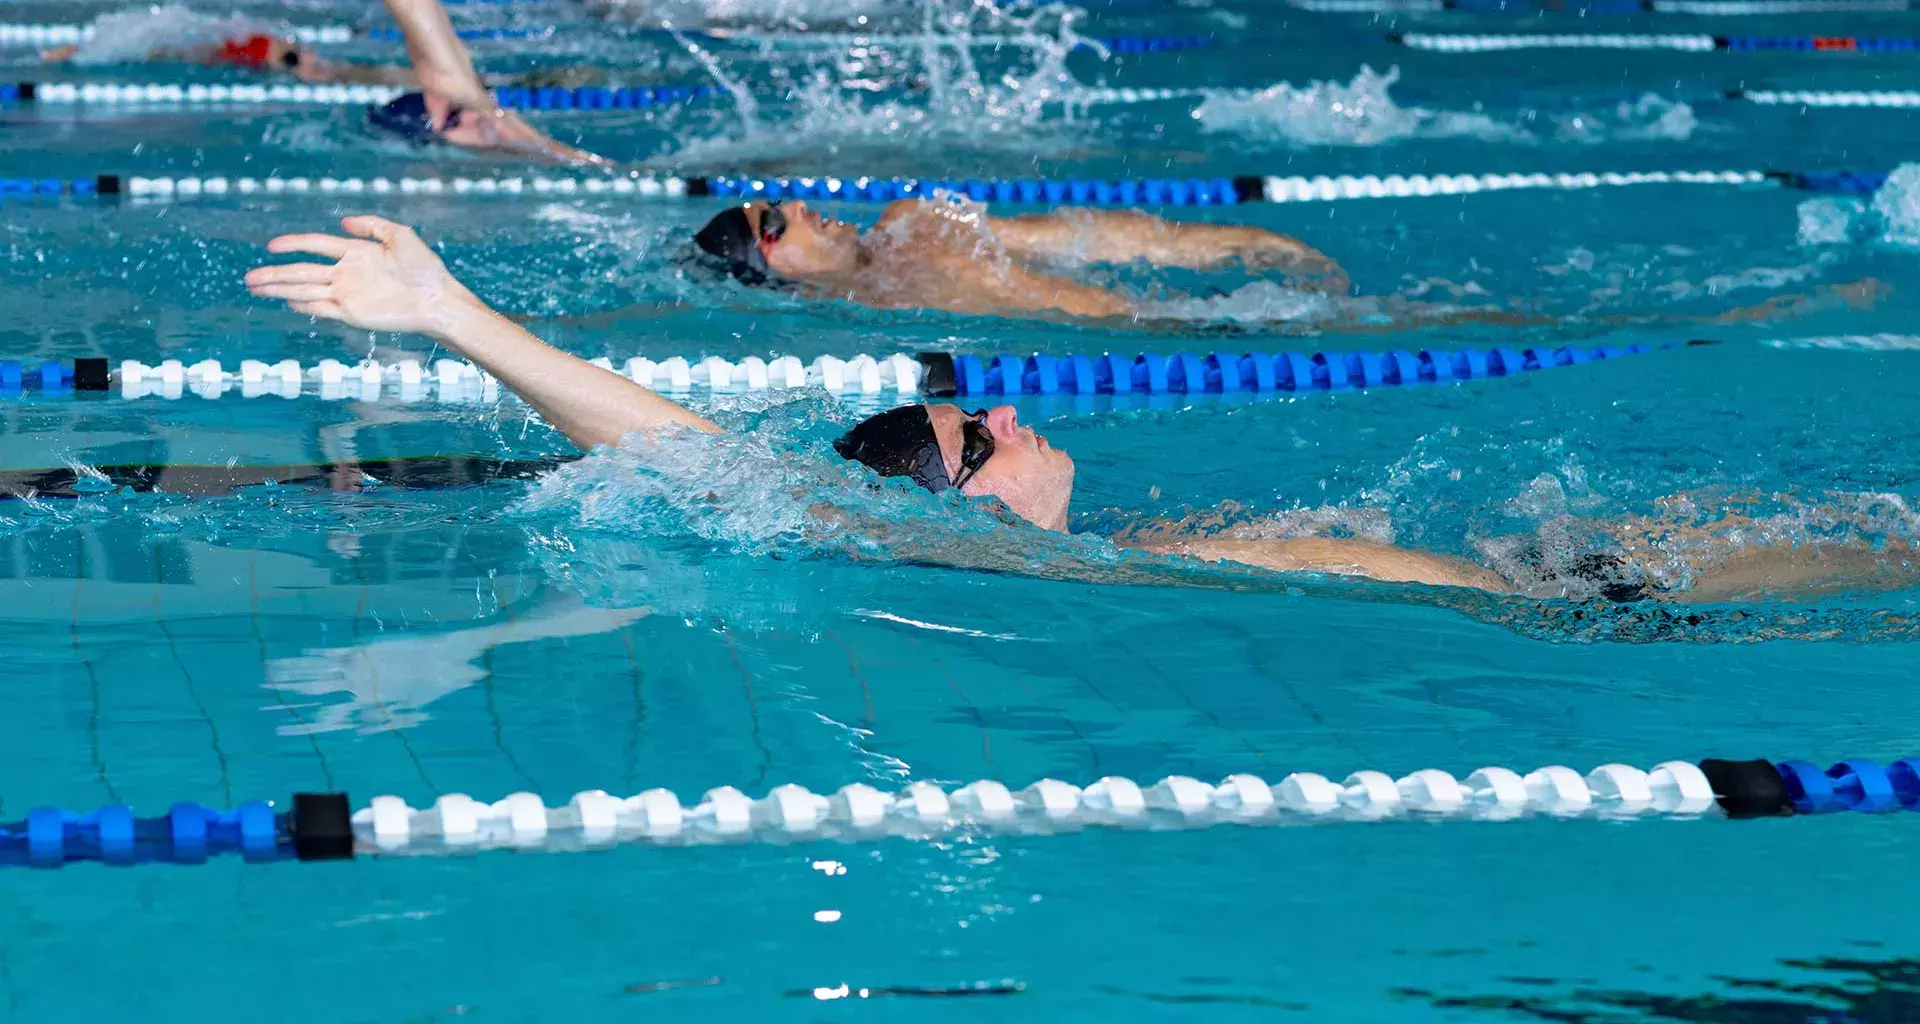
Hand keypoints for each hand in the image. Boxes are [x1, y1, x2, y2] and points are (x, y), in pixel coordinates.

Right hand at [244, 216, 480, 334]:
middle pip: (302, 271)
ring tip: (255, 289)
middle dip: (275, 274)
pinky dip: (304, 305)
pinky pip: (322, 308)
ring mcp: (348, 294)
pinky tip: (286, 302)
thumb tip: (342, 222)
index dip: (293, 244)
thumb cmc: (425, 268)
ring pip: (305, 290)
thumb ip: (371, 225)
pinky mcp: (353, 313)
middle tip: (249, 277)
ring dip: (280, 290)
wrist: (438, 299)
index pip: (315, 246)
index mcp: (355, 253)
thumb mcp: (400, 235)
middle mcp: (347, 274)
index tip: (271, 246)